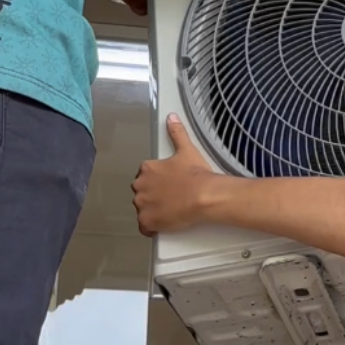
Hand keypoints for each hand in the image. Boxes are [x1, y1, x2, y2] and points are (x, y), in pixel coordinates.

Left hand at [133, 115, 214, 235]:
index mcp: (147, 169)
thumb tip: (171, 117)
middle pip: (142, 192)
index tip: (170, 184)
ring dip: (154, 210)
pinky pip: (145, 227)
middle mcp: (140, 186)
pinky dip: (153, 227)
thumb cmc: (197, 174)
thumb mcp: (187, 150)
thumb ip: (176, 133)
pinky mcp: (148, 222)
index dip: (158, 181)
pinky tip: (166, 223)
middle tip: (173, 197)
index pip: (146, 176)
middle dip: (154, 195)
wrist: (204, 196)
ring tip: (172, 210)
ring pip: (143, 209)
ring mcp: (142, 205)